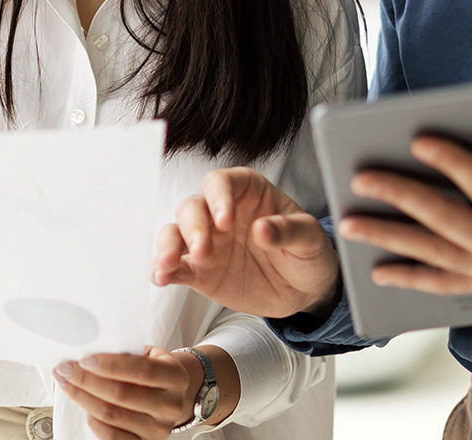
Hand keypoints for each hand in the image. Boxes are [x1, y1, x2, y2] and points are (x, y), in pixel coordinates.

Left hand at [54, 347, 233, 438]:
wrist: (173, 395)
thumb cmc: (154, 370)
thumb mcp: (149, 354)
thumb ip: (126, 353)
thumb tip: (88, 353)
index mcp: (175, 376)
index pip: (140, 371)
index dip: (109, 365)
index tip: (84, 359)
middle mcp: (170, 405)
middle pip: (120, 395)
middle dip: (86, 380)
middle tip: (65, 369)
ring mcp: (159, 428)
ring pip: (112, 415)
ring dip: (82, 398)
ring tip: (67, 383)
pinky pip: (112, 436)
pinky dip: (93, 420)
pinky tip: (84, 405)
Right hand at [151, 167, 341, 319]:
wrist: (305, 290)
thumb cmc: (308, 253)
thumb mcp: (310, 239)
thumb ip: (288, 230)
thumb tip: (261, 229)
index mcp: (248, 194)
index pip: (221, 182)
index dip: (218, 197)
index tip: (224, 220)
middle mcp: (221, 213)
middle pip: (192, 207)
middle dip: (193, 227)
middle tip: (203, 250)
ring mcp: (208, 242)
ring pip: (175, 233)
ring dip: (169, 247)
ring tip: (168, 265)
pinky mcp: (200, 271)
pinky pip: (176, 266)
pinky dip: (164, 270)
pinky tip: (161, 278)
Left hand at [339, 98, 471, 334]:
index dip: (453, 162)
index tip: (419, 138)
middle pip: (444, 222)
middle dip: (400, 197)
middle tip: (361, 175)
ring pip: (433, 255)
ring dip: (388, 239)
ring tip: (348, 223)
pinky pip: (444, 285)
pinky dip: (411, 278)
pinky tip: (378, 272)